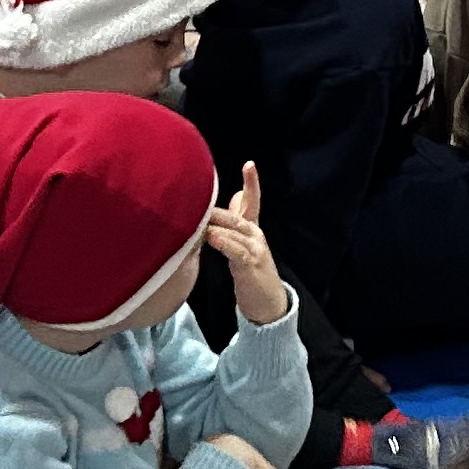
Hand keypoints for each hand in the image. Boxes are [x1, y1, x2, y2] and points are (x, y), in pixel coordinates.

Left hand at [205, 164, 291, 328]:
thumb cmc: (252, 273)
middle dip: (222, 204)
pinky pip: (237, 251)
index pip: (253, 202)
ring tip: (201, 214)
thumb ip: (238, 221)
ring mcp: (255, 251)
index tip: (250, 164)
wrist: (268, 304)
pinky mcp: (250, 267)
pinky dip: (224, 243)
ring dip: (218, 222)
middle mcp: (255, 236)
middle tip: (200, 193)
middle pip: (238, 214)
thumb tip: (234, 196)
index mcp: (252, 230)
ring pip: (236, 230)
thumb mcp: (244, 244)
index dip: (252, 183)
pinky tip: (212, 237)